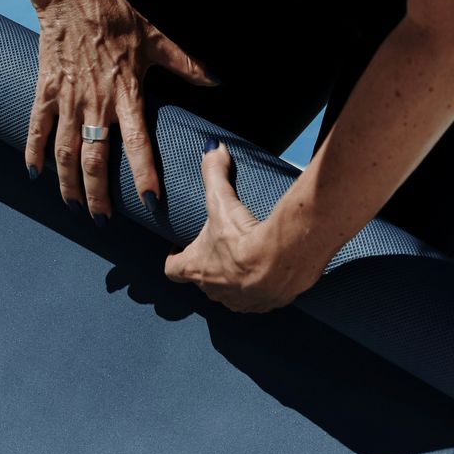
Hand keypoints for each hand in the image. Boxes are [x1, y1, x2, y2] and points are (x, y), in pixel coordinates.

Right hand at [24, 0, 219, 224]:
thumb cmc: (117, 17)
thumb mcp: (156, 40)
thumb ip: (185, 64)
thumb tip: (216, 79)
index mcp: (126, 93)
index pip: (138, 142)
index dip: (144, 173)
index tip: (150, 200)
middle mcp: (96, 103)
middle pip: (95, 159)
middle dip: (98, 194)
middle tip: (103, 219)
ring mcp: (68, 99)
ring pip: (66, 151)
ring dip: (68, 182)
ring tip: (72, 206)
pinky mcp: (45, 90)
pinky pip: (36, 128)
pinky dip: (34, 151)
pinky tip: (35, 174)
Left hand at [164, 139, 329, 312]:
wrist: (281, 260)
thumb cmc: (243, 235)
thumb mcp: (222, 201)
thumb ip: (214, 173)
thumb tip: (211, 148)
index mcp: (196, 268)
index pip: (172, 270)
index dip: (174, 259)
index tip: (179, 249)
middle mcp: (213, 290)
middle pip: (203, 282)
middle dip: (209, 267)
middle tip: (219, 248)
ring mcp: (239, 302)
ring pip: (230, 295)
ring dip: (234, 281)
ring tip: (246, 261)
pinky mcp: (265, 305)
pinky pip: (257, 301)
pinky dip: (260, 290)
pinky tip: (269, 274)